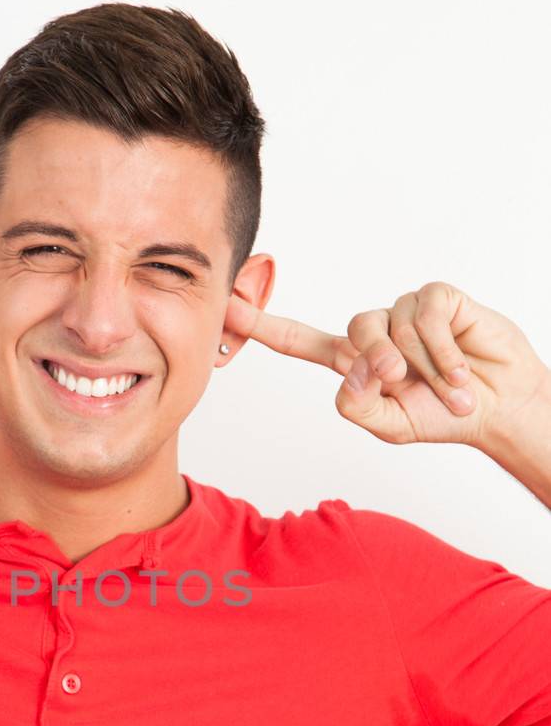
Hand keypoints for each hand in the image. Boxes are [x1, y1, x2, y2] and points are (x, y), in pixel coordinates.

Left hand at [225, 281, 550, 449]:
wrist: (498, 408)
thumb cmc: (441, 417)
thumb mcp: (390, 427)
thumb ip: (358, 406)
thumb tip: (353, 369)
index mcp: (352, 362)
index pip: (298, 341)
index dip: (262, 326)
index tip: (227, 308)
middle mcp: (374, 332)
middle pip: (353, 333)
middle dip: (381, 364)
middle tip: (408, 386)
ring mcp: (405, 311)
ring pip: (392, 328)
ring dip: (424, 365)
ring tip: (448, 387)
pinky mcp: (437, 298)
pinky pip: (426, 317)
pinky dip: (444, 352)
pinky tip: (460, 370)